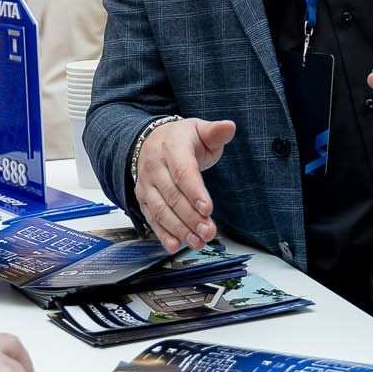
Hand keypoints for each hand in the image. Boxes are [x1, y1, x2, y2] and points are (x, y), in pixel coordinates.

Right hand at [135, 117, 235, 252]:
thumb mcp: (199, 130)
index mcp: (171, 147)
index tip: (208, 208)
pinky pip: (151, 218)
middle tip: (209, 232)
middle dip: (191, 217)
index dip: (195, 191)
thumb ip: (215, 132)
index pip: (182, 171)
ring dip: (179, 229)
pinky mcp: (143, 198)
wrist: (152, 140)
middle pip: (173, 195)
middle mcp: (154, 166)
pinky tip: (174, 245)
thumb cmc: (181, 139)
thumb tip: (229, 126)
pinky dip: (162, 234)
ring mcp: (146, 184)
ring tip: (198, 242)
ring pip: (161, 210)